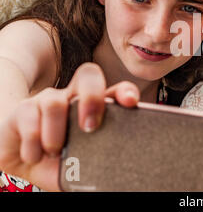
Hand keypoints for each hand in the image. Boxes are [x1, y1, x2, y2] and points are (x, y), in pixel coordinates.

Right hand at [0, 62, 139, 190]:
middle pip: (89, 75)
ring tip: (54, 153)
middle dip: (92, 98)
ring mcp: (50, 100)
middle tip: (90, 128)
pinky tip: (35, 155)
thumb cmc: (64, 162)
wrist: (27, 161)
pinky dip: (33, 142)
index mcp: (98, 108)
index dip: (126, 92)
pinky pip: (29, 115)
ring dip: (55, 133)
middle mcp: (75, 97)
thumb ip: (104, 160)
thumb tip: (121, 173)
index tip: (131, 103)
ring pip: (55, 102)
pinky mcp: (25, 109)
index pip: (118, 90)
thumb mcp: (87, 164)